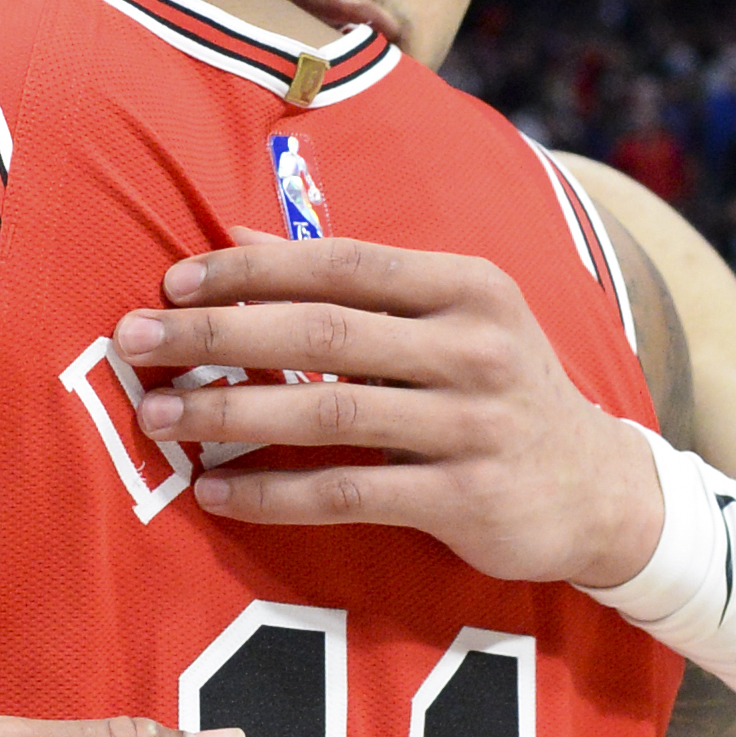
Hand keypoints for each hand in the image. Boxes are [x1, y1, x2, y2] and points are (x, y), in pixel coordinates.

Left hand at [115, 232, 666, 588]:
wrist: (600, 490)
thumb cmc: (499, 388)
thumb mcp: (450, 316)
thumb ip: (351, 281)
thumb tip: (237, 237)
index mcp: (467, 285)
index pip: (340, 263)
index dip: (250, 270)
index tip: (172, 283)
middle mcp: (474, 346)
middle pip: (322, 333)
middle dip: (216, 336)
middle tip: (134, 342)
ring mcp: (474, 425)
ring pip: (329, 414)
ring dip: (232, 415)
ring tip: (161, 419)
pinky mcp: (466, 499)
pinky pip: (349, 494)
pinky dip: (275, 494)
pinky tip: (218, 493)